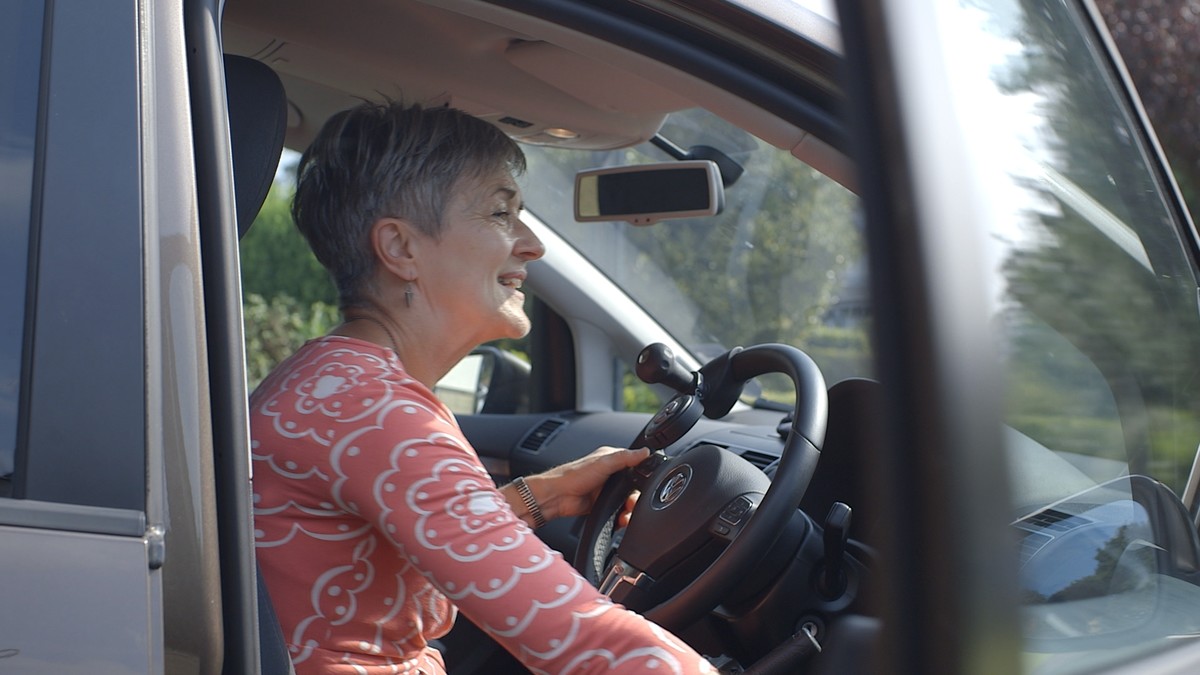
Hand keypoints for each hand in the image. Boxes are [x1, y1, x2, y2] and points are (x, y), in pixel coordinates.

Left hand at [506, 446, 648, 524]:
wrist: (557, 496)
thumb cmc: (573, 475)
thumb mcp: (603, 462)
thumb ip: (625, 457)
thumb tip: (645, 452)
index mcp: (611, 460)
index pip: (635, 465)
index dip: (642, 475)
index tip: (647, 483)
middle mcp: (610, 475)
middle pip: (633, 487)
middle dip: (635, 497)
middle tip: (632, 502)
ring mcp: (606, 491)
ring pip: (626, 501)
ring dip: (629, 509)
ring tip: (626, 513)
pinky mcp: (602, 505)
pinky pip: (618, 512)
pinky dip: (621, 517)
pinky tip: (621, 519)